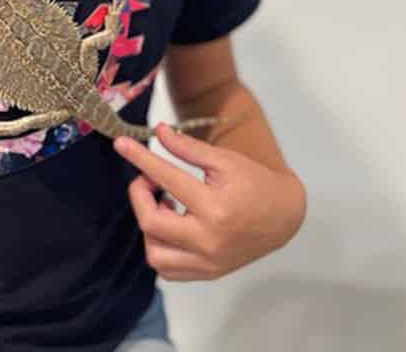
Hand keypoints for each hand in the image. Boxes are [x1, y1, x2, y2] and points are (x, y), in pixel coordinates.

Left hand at [114, 122, 306, 280]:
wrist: (284, 216)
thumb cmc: (255, 183)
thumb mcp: (224, 160)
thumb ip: (188, 148)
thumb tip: (158, 132)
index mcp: (214, 208)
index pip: (166, 178)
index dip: (140, 158)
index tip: (121, 143)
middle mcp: (208, 242)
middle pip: (151, 223)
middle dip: (140, 195)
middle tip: (149, 179)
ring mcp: (207, 263)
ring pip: (155, 254)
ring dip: (149, 225)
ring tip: (164, 204)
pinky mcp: (207, 273)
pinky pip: (168, 269)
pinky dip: (160, 247)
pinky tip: (171, 225)